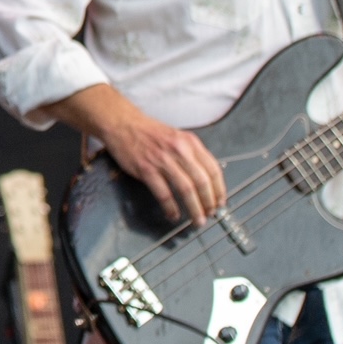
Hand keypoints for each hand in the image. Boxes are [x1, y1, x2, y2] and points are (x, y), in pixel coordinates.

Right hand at [57, 83, 226, 222]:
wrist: (122, 123)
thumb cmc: (149, 132)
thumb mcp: (177, 137)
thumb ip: (192, 154)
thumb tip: (206, 179)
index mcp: (190, 142)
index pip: (213, 169)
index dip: (219, 189)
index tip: (220, 202)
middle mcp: (179, 150)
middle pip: (202, 182)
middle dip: (209, 203)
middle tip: (210, 215)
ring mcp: (162, 160)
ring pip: (186, 190)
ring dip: (194, 209)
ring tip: (197, 220)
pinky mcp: (146, 169)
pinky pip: (163, 193)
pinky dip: (171, 207)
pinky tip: (173, 214)